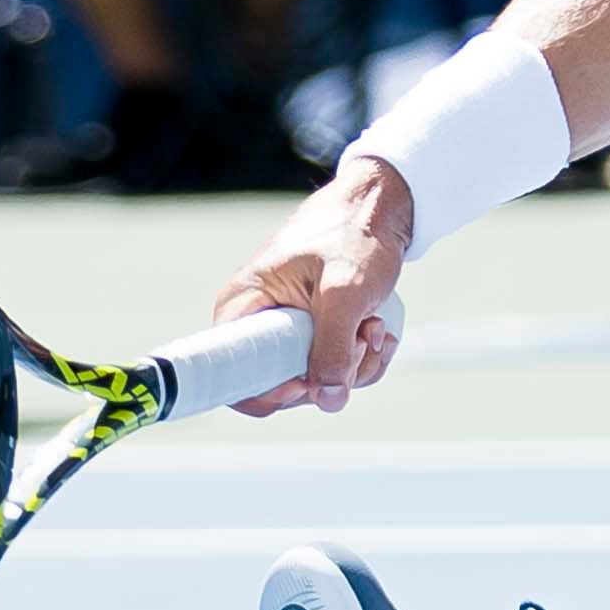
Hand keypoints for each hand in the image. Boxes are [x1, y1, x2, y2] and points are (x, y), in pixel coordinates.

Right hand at [216, 159, 411, 413]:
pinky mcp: (314, 334)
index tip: (307, 382)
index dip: (268, 393)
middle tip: (362, 336)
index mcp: (242, 308)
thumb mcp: (345, 290)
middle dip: (331, 371)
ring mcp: (286, 331)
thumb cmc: (352, 235)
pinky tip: (378, 329)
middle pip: (282, 385)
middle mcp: (256, 324)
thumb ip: (334, 346)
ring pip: (316, 381)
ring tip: (374, 324)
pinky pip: (335, 369)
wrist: (377, 209)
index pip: (231, 375)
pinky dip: (363, 358)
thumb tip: (327, 400)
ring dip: (356, 363)